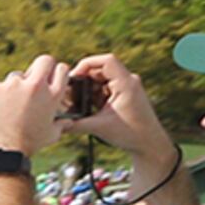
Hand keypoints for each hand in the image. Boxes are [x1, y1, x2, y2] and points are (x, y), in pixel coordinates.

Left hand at [0, 60, 72, 161]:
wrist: (1, 151)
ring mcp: (13, 85)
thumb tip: (67, 122)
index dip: (56, 72)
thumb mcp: (51, 135)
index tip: (50, 78)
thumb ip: (61, 124)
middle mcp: (35, 86)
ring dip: (15, 87)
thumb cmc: (28, 145)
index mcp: (53, 95)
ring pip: (16, 76)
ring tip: (10, 107)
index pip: (62, 69)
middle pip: (44, 60)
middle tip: (33, 80)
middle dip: (40, 67)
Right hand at [65, 54, 176, 172]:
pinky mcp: (125, 94)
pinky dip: (95, 94)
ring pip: (102, 78)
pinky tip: (90, 108)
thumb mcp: (99, 128)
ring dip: (88, 88)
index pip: (106, 60)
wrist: (149, 144)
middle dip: (84, 79)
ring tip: (80, 103)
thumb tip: (55, 123)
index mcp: (126, 84)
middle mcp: (129, 81)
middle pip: (100, 69)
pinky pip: (106, 87)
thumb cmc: (130, 134)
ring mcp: (127, 87)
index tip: (73, 77)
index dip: (86, 64)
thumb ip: (75, 124)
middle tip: (71, 93)